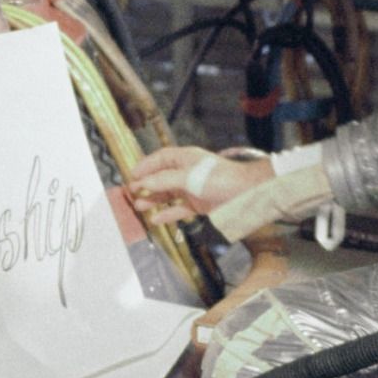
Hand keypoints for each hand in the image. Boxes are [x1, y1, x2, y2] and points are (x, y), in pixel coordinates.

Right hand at [127, 146, 272, 224]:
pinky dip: (168, 214)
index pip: (160, 159)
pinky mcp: (199, 204)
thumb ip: (163, 181)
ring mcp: (193, 189)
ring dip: (154, 200)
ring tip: (140, 206)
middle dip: (147, 185)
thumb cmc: (218, 178)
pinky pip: (179, 209)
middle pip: (162, 177)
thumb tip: (142, 183)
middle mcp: (188, 172)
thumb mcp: (187, 178)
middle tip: (131, 194)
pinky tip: (157, 219)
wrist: (245, 193)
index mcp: (185, 158)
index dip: (146, 166)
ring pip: (169, 194)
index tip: (132, 176)